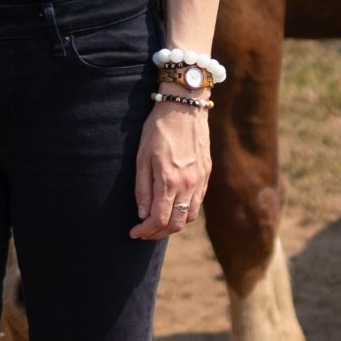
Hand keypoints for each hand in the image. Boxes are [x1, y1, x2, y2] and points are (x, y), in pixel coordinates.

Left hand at [132, 95, 211, 239]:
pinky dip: (184, 213)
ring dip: (172, 226)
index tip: (134, 232)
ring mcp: (200, 180)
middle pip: (175, 224)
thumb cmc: (158, 130)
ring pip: (188, 217)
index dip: (145, 231)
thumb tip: (142, 214)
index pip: (159, 219)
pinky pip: (197, 203)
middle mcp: (188, 185)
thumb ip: (142, 188)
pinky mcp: (207, 174)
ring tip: (157, 223)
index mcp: (169, 180)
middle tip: (144, 232)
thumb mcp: (142, 157)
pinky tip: (173, 208)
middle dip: (157, 233)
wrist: (184, 107)